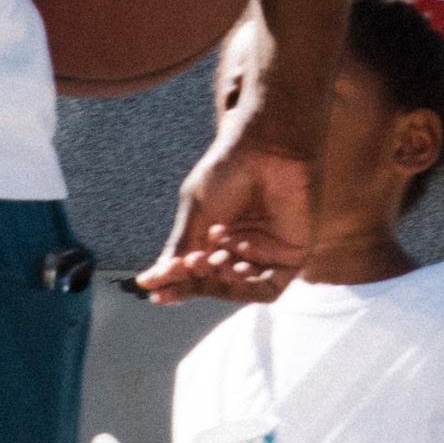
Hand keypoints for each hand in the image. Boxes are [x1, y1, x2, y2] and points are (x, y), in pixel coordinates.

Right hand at [141, 89, 318, 300]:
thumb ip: (182, 248)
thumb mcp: (196, 213)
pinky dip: (249, 285)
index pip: (194, 272)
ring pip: (239, 288)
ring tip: (209, 258)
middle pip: (214, 283)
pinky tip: (234, 268)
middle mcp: (241, 248)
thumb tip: (154, 279)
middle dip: (195, 282)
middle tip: (183, 269)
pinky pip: (269, 287)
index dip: (175, 284)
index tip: (152, 293)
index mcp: (217, 237)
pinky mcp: (291, 254)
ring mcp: (266, 253)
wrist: (264, 149)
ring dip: (220, 282)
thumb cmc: (228, 173)